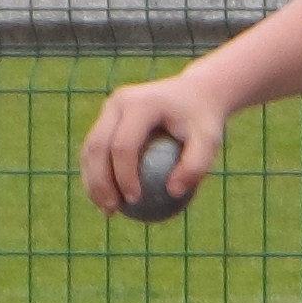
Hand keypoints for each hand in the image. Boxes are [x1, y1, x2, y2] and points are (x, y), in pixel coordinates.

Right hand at [79, 75, 228, 214]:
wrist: (195, 92)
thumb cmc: (203, 120)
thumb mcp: (210, 141)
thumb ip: (195, 166)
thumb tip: (173, 193)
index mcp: (140, 103)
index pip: (123, 145)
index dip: (124, 175)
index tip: (134, 201)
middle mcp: (119, 102)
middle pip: (98, 146)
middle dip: (99, 182)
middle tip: (112, 210)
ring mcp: (110, 108)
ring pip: (91, 148)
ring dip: (93, 181)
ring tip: (107, 210)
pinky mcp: (107, 117)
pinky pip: (96, 149)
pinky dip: (98, 174)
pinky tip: (109, 199)